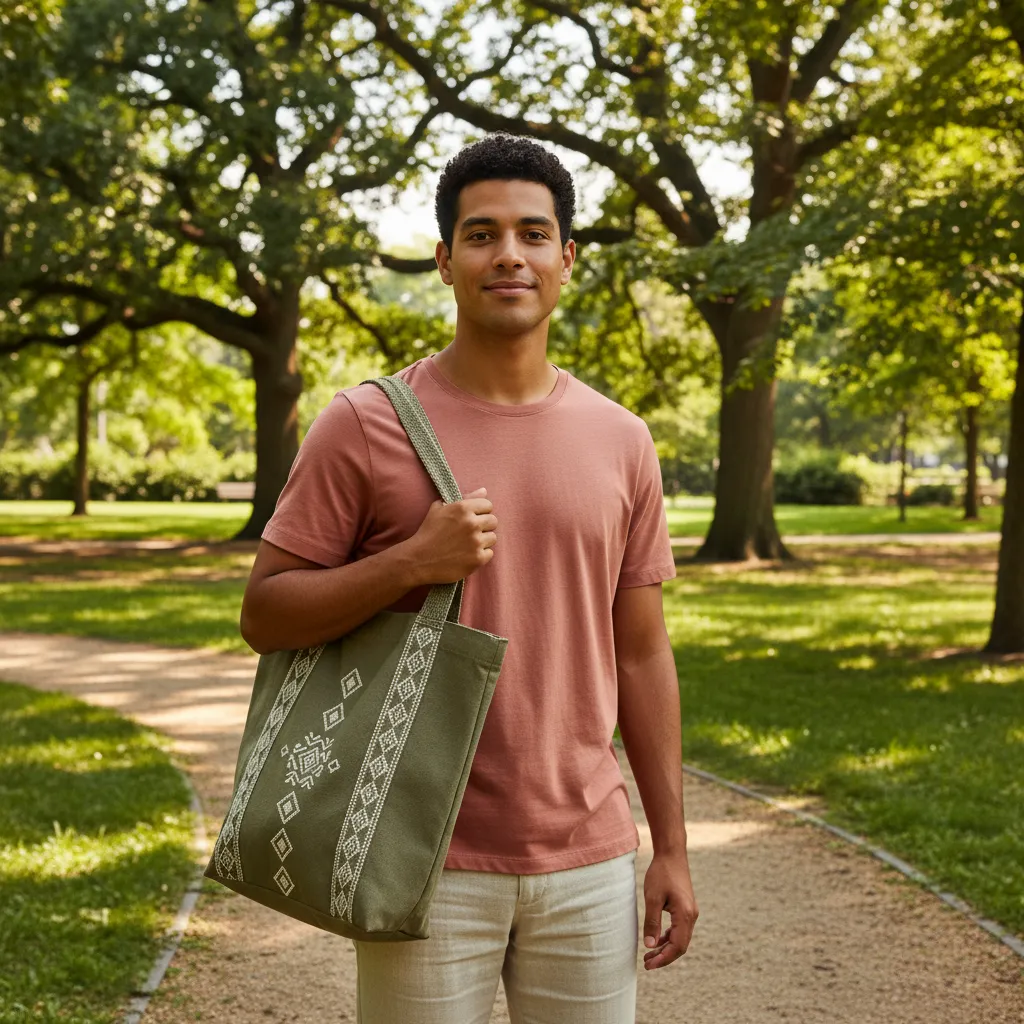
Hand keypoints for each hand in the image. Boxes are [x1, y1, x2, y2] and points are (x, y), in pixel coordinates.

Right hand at [408, 487, 497, 584]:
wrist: (418, 559)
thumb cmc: (428, 532)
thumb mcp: (439, 509)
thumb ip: (464, 498)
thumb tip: (484, 491)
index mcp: (463, 508)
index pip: (488, 505)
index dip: (480, 512)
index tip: (472, 519)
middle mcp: (472, 523)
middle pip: (493, 521)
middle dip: (483, 526)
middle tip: (469, 533)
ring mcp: (476, 542)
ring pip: (492, 538)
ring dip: (483, 541)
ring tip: (467, 545)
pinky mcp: (478, 559)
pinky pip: (489, 553)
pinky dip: (480, 555)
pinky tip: (467, 555)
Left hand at [641, 850, 697, 969]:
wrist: (672, 854)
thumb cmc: (661, 873)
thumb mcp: (652, 897)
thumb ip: (652, 922)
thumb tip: (650, 946)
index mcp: (685, 915)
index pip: (677, 946)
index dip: (663, 959)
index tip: (648, 965)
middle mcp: (691, 916)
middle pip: (680, 946)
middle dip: (664, 957)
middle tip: (646, 964)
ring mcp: (690, 912)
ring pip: (680, 938)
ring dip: (666, 948)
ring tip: (649, 955)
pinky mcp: (686, 908)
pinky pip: (679, 929)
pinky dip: (669, 938)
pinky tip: (657, 941)